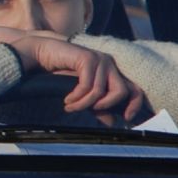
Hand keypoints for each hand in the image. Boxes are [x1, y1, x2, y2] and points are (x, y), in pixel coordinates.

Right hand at [6, 35, 148, 124]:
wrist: (42, 54)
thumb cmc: (61, 73)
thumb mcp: (83, 94)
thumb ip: (97, 106)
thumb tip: (112, 123)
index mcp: (112, 72)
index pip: (134, 89)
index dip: (135, 105)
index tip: (127, 119)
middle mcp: (110, 65)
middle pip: (121, 92)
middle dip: (105, 105)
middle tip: (89, 110)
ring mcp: (100, 60)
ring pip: (100, 92)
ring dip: (83, 104)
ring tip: (69, 107)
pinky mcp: (88, 58)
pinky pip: (87, 86)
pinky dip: (76, 97)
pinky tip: (67, 99)